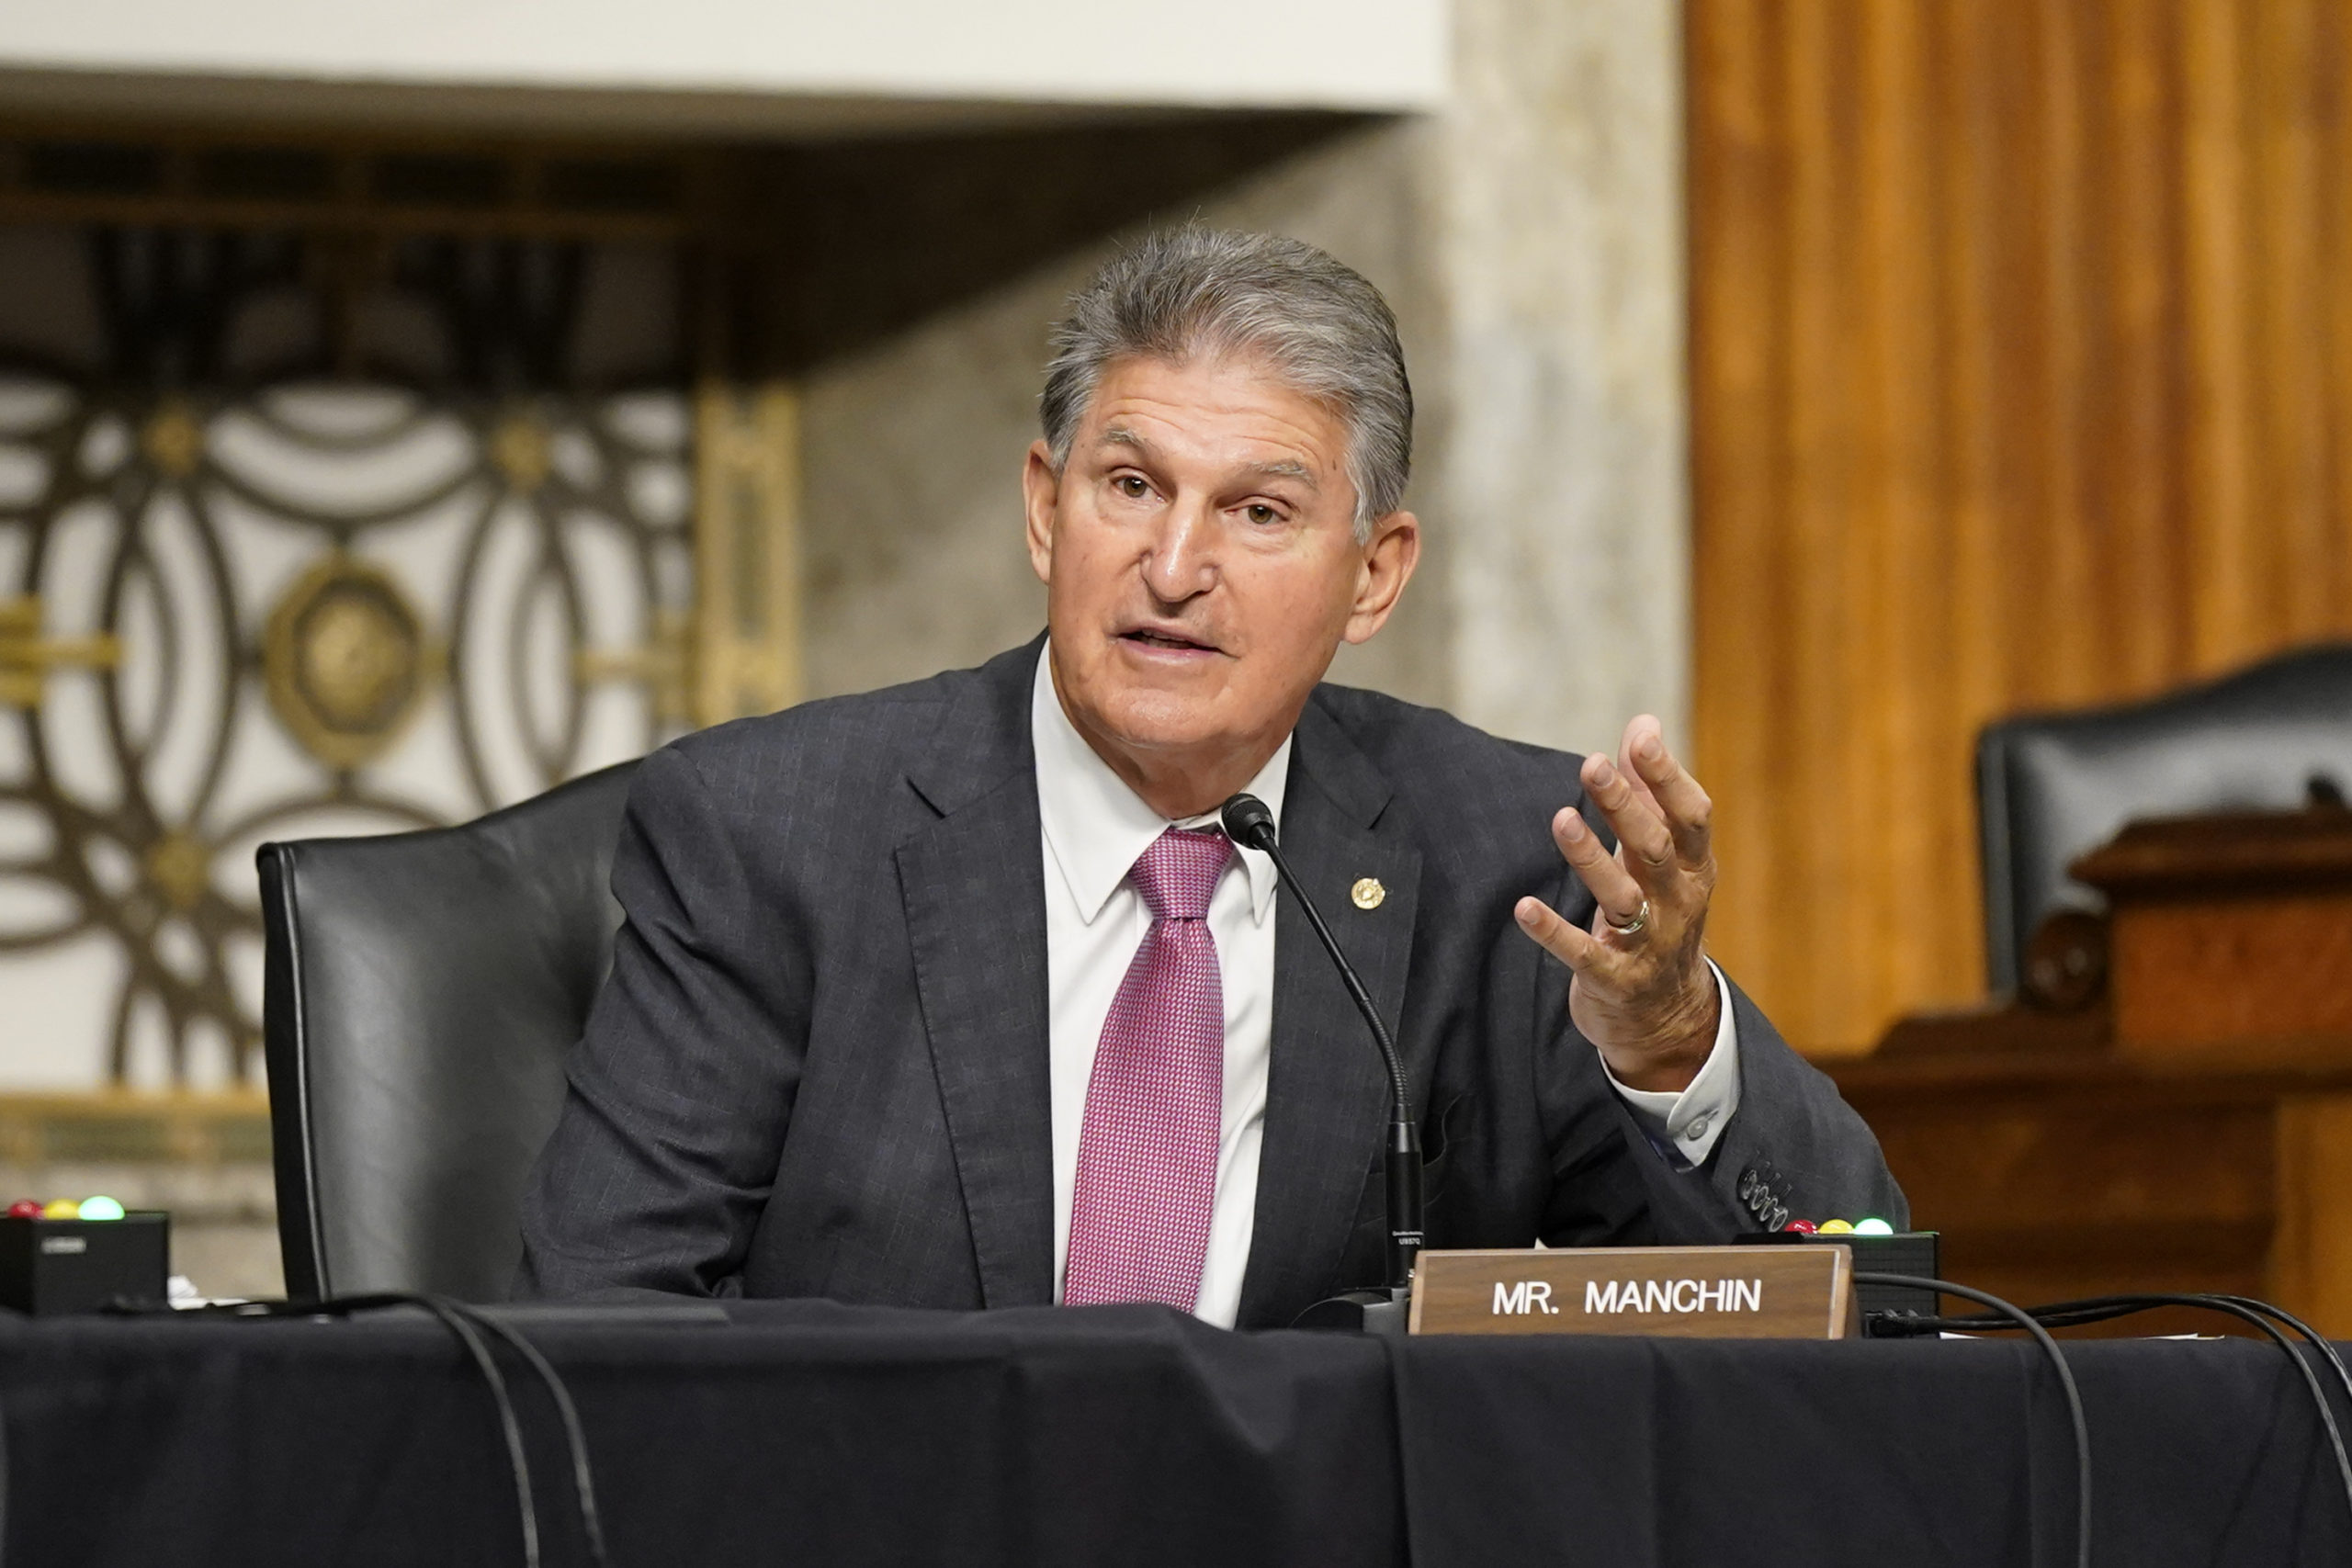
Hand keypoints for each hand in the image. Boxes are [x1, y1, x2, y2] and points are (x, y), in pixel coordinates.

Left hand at [1513, 715, 1720, 1092]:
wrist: (1667, 1017)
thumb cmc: (1659, 916)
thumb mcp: (1663, 858)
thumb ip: (1649, 793)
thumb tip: (1643, 723)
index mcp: (1693, 869)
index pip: (1691, 817)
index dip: (1668, 778)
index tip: (1640, 740)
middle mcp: (1678, 904)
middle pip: (1654, 849)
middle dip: (1625, 806)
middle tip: (1591, 765)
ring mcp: (1649, 946)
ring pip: (1623, 898)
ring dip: (1591, 859)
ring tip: (1561, 819)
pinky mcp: (1615, 980)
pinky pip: (1584, 954)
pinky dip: (1554, 932)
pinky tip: (1524, 909)